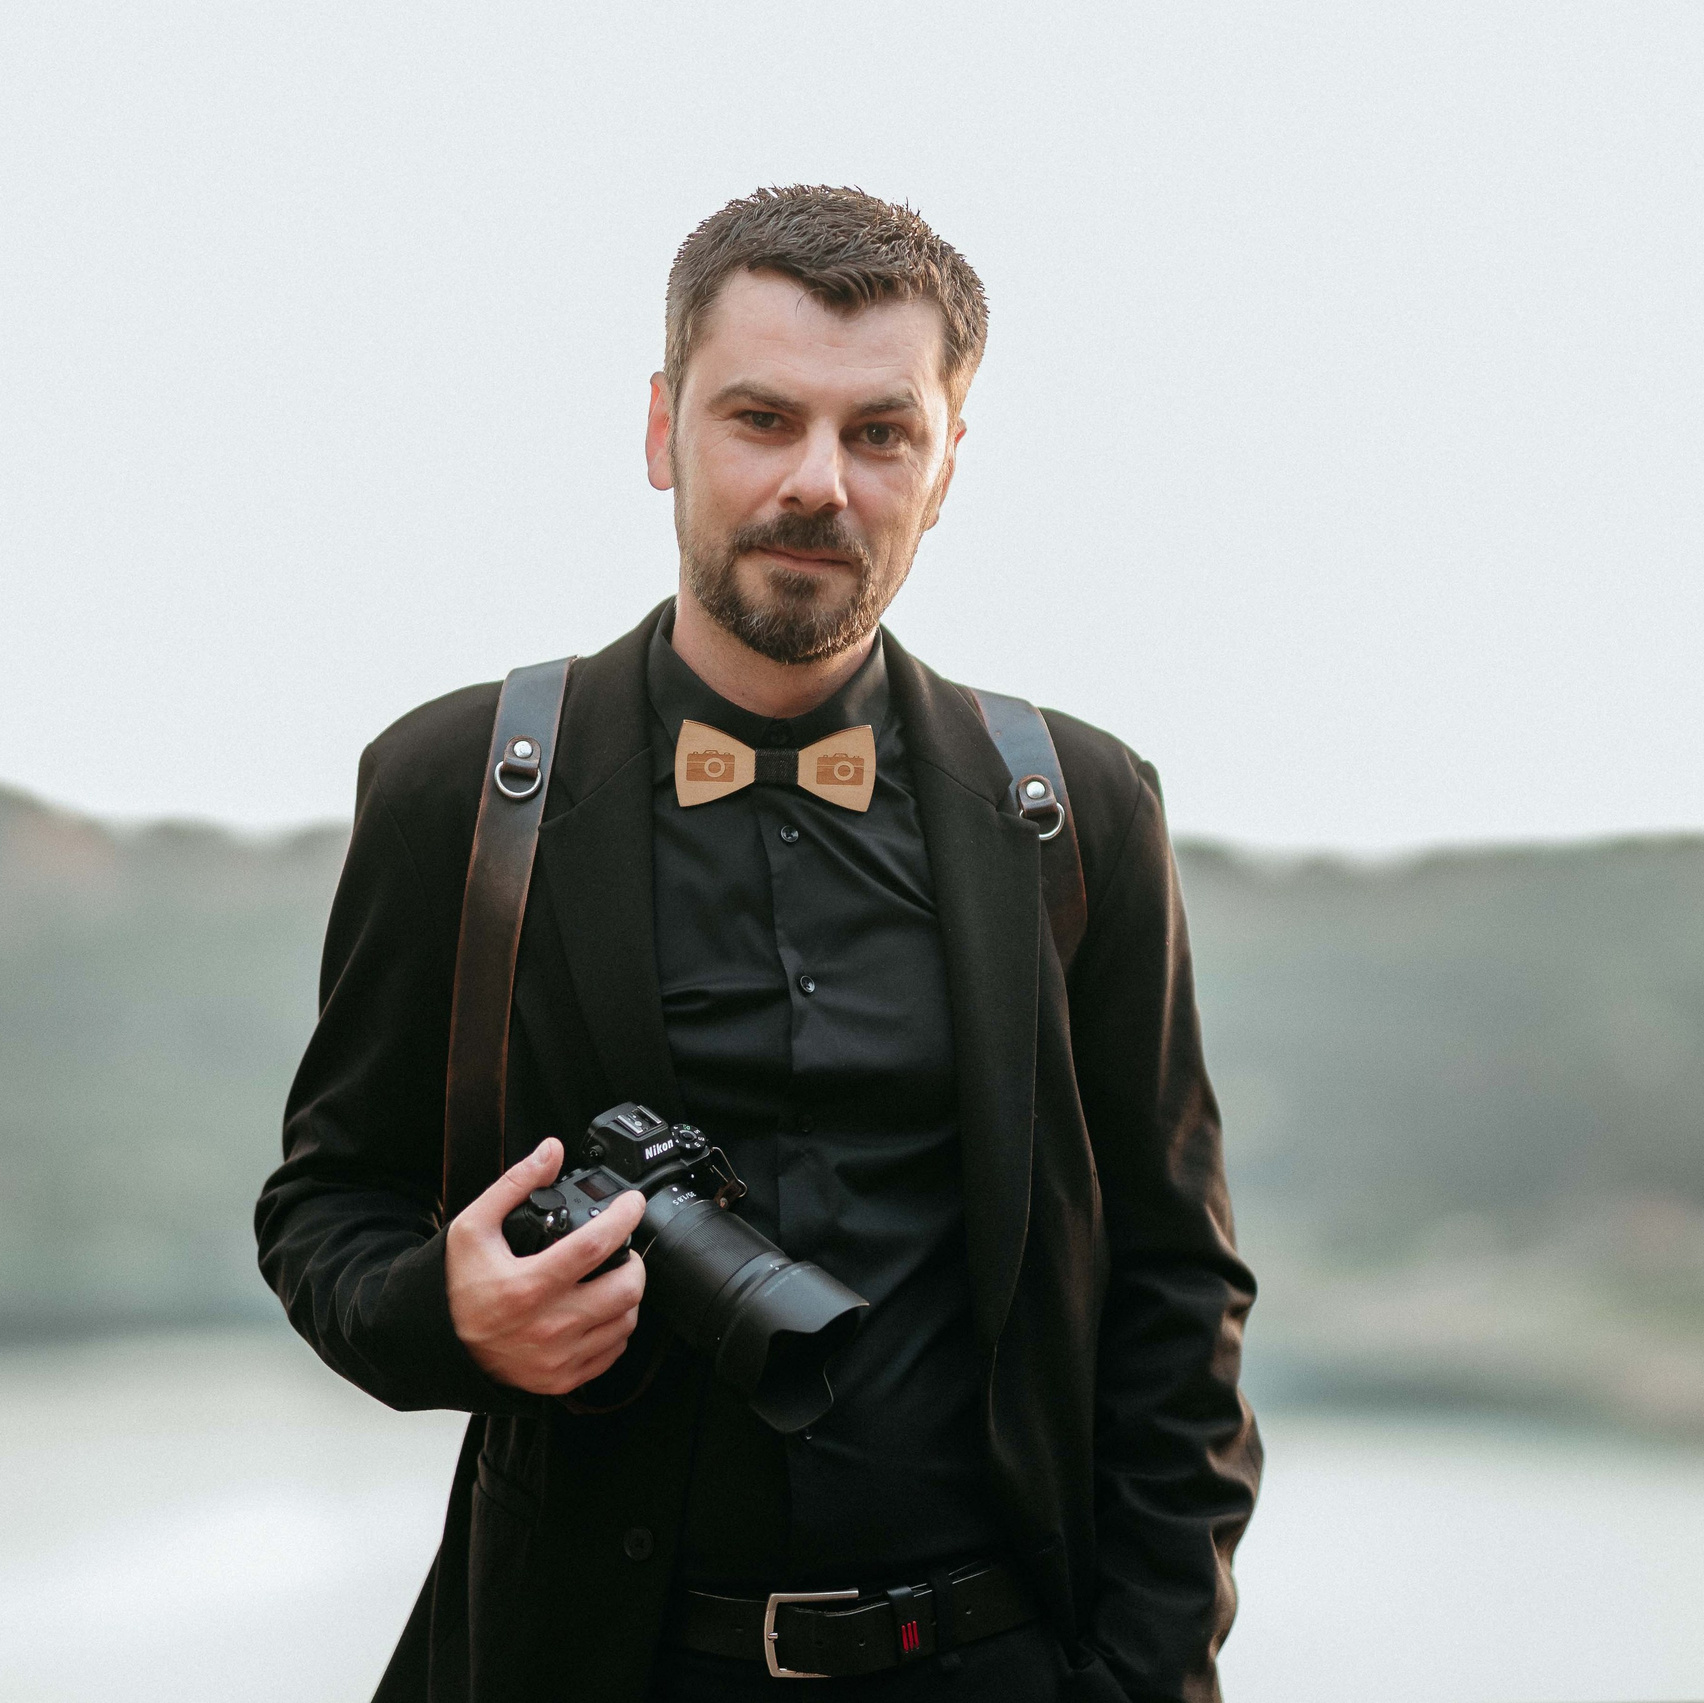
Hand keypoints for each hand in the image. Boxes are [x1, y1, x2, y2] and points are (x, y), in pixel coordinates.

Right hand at [444, 1137, 647, 1395]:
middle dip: (633, 1260)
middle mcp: (548, 1327)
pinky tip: (598, 1310)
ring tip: (609, 1277)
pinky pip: (612, 1352)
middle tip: (621, 1248)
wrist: (436, 1345)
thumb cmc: (453, 1285)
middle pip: (625, 1289)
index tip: (633, 1204)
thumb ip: (515, 1184)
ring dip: (627, 1294)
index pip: (596, 1246)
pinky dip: (615, 1328)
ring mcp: (557, 1358)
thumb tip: (551, 1151)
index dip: (624, 1218)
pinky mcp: (561, 1379)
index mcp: (527, 1285)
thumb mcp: (473, 1227)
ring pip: (625, 1321)